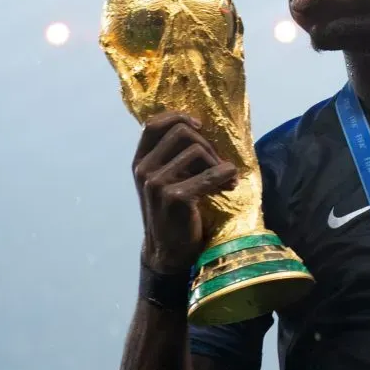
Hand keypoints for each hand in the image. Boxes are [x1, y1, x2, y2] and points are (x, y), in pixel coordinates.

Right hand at [132, 111, 236, 273]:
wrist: (169, 251)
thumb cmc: (173, 212)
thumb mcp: (165, 180)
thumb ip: (173, 157)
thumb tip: (200, 128)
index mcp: (140, 161)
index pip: (154, 124)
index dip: (179, 117)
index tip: (199, 127)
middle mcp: (143, 169)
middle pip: (182, 132)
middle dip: (207, 145)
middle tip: (218, 164)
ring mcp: (156, 183)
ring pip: (197, 150)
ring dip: (218, 163)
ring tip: (225, 180)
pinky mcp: (174, 197)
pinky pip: (209, 173)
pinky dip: (225, 175)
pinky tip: (230, 185)